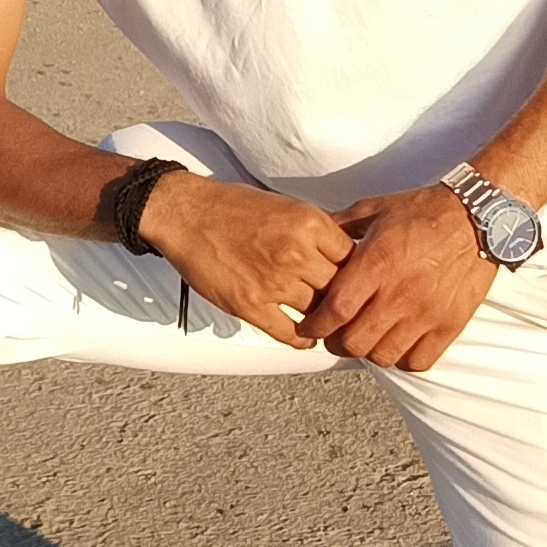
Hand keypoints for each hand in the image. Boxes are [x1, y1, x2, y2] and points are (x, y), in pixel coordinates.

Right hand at [140, 170, 353, 348]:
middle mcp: (296, 253)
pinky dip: (301, 340)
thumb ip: (316, 231)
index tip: (360, 282)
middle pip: (341, 289)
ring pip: (318, 313)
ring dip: (324, 321)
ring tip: (328, 324)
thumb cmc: (233, 206)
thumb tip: (344, 252)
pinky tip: (305, 337)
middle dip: (345, 299)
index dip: (359, 272)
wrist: (186, 214)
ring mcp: (273, 282)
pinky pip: (288, 333)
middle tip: (351, 309)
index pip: (354, 258)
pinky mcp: (249, 304)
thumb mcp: (287, 206)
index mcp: (309, 224)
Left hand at [296, 187, 494, 372]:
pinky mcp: (450, 325)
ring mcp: (427, 313)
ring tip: (369, 337)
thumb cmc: (423, 211)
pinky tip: (399, 342)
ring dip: (369, 351)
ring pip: (383, 356)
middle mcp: (400, 293)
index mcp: (376, 263)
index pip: (335, 312)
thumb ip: (339, 226)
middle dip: (337, 342)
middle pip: (354, 342)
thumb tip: (312, 238)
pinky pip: (418, 361)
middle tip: (337, 333)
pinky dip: (402, 358)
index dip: (316, 326)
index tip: (310, 327)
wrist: (477, 217)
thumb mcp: (374, 209)